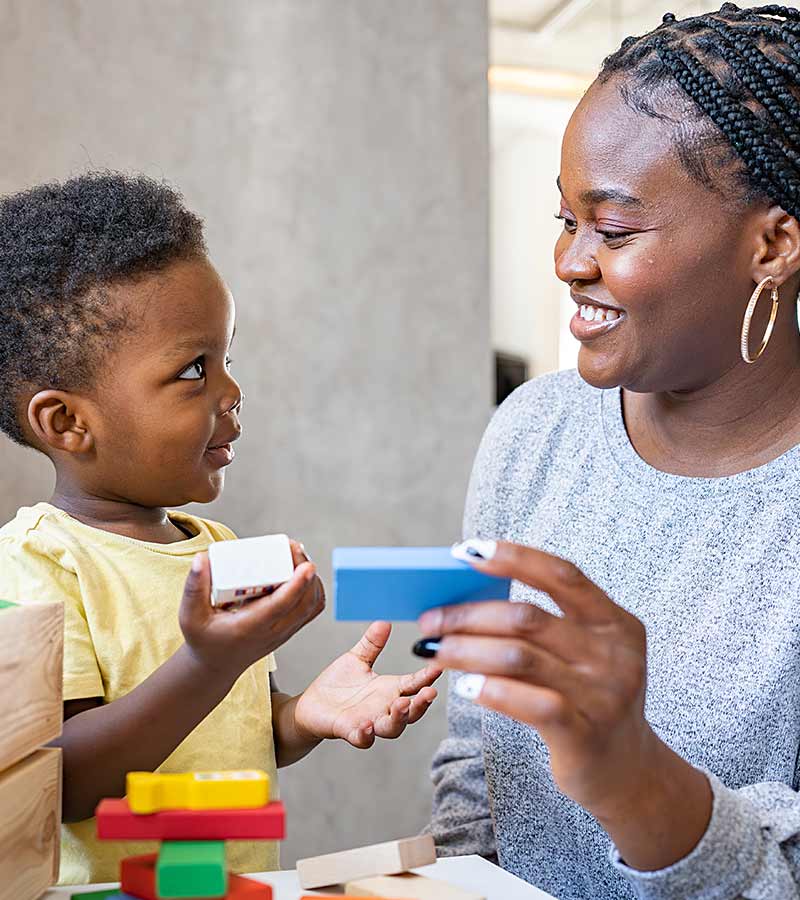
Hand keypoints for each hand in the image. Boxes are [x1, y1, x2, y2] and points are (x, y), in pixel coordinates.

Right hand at [179, 540, 324, 679]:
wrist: (216, 665)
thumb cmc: (204, 639)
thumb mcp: (190, 615)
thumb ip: (194, 587)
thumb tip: (203, 558)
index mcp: (251, 627)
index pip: (281, 606)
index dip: (297, 584)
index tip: (306, 565)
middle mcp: (273, 631)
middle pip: (304, 602)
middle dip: (305, 571)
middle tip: (292, 546)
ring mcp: (285, 632)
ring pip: (312, 605)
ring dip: (311, 578)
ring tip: (296, 555)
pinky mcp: (290, 629)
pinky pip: (312, 608)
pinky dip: (314, 588)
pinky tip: (302, 571)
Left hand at [294, 621, 440, 748]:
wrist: (312, 705)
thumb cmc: (338, 684)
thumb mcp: (357, 659)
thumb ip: (372, 644)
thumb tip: (384, 622)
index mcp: (389, 689)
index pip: (414, 684)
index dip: (427, 677)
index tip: (438, 667)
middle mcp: (384, 708)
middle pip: (411, 711)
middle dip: (422, 704)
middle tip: (429, 693)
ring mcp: (369, 721)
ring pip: (392, 727)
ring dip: (399, 718)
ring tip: (402, 705)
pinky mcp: (349, 731)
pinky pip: (361, 738)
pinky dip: (366, 735)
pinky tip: (367, 726)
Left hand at [418, 541, 711, 869]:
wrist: (629, 773)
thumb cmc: (589, 703)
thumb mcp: (584, 657)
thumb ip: (545, 629)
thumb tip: (468, 599)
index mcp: (616, 623)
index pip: (562, 575)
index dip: (514, 557)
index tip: (467, 550)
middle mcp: (614, 654)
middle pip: (527, 618)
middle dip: (469, 615)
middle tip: (430, 620)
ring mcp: (603, 695)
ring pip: (519, 657)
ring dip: (465, 649)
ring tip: (432, 649)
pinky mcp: (585, 734)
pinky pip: (530, 702)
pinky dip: (492, 690)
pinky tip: (465, 686)